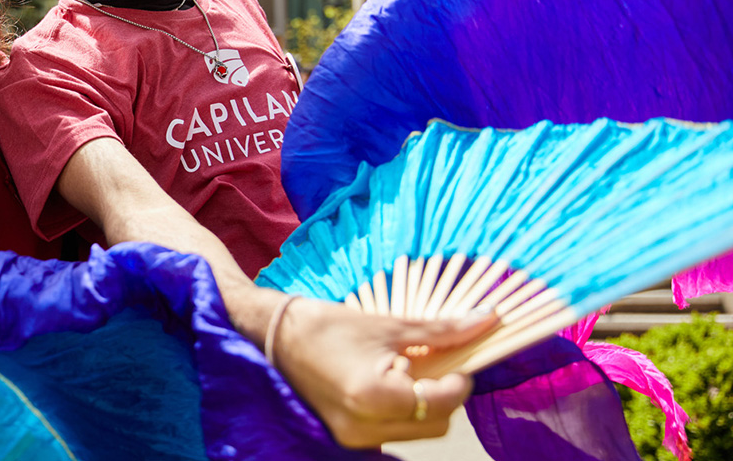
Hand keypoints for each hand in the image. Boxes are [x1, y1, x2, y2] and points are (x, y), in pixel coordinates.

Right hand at [270, 297, 495, 447]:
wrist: (272, 337)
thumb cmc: (326, 324)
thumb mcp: (387, 324)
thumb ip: (441, 331)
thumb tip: (487, 321)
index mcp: (374, 396)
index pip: (442, 403)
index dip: (460, 381)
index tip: (460, 360)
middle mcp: (364, 427)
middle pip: (435, 425)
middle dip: (444, 395)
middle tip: (436, 363)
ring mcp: (352, 438)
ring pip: (415, 431)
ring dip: (423, 405)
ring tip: (407, 371)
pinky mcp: (345, 438)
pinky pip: (392, 432)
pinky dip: (401, 411)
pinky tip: (389, 384)